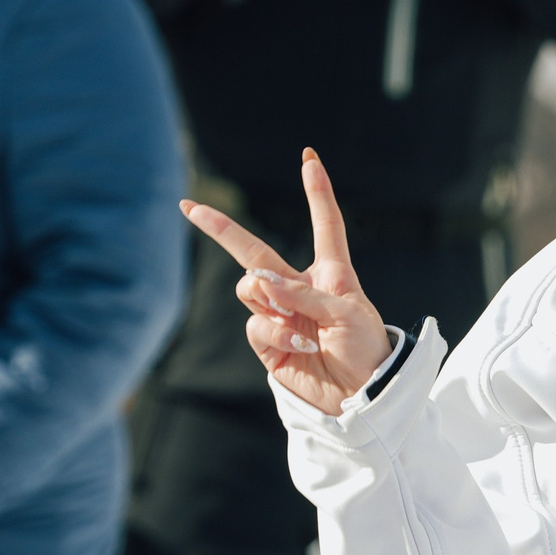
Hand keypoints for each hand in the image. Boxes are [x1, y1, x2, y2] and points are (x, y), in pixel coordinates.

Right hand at [182, 148, 393, 414]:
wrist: (362, 395)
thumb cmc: (365, 348)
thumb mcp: (346, 312)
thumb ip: (304, 292)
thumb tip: (260, 279)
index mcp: (331, 273)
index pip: (324, 226)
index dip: (317, 192)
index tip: (310, 159)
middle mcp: (301, 288)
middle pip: (255, 251)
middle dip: (221, 228)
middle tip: (189, 206)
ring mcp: (280, 314)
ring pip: (250, 288)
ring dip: (268, 298)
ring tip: (298, 322)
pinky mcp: (268, 342)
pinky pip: (255, 323)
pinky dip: (275, 329)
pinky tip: (299, 342)